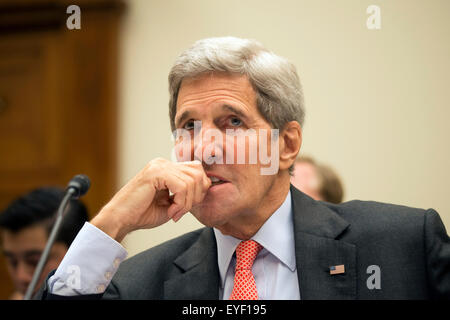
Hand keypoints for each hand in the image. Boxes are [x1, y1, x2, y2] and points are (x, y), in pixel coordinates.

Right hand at [91, 158, 210, 241]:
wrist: (120, 220)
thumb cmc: (142, 214)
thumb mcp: (172, 202)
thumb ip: (186, 193)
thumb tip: (207, 186)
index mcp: (166, 167)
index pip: (197, 170)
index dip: (199, 190)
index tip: (184, 208)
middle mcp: (163, 163)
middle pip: (198, 173)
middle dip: (196, 196)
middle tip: (181, 212)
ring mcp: (158, 166)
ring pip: (192, 181)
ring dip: (187, 203)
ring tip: (174, 213)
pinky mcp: (155, 173)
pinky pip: (182, 186)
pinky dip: (181, 202)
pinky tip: (170, 212)